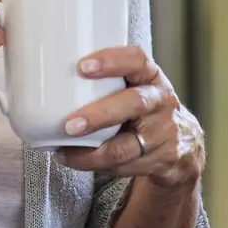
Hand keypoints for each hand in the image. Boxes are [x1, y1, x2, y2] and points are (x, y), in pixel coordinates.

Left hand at [55, 46, 204, 188]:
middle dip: (99, 115)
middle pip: (134, 104)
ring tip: (64, 152)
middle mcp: (162, 101)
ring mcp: (165, 133)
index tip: (82, 66)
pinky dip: (97, 166)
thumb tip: (43, 77)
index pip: (137, 60)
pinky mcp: (162, 160)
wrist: (183, 146)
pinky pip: (125, 167)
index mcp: (152, 77)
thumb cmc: (142, 110)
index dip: (112, 61)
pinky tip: (76, 161)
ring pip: (126, 147)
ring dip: (91, 153)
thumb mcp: (134, 88)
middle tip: (69, 124)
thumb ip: (105, 82)